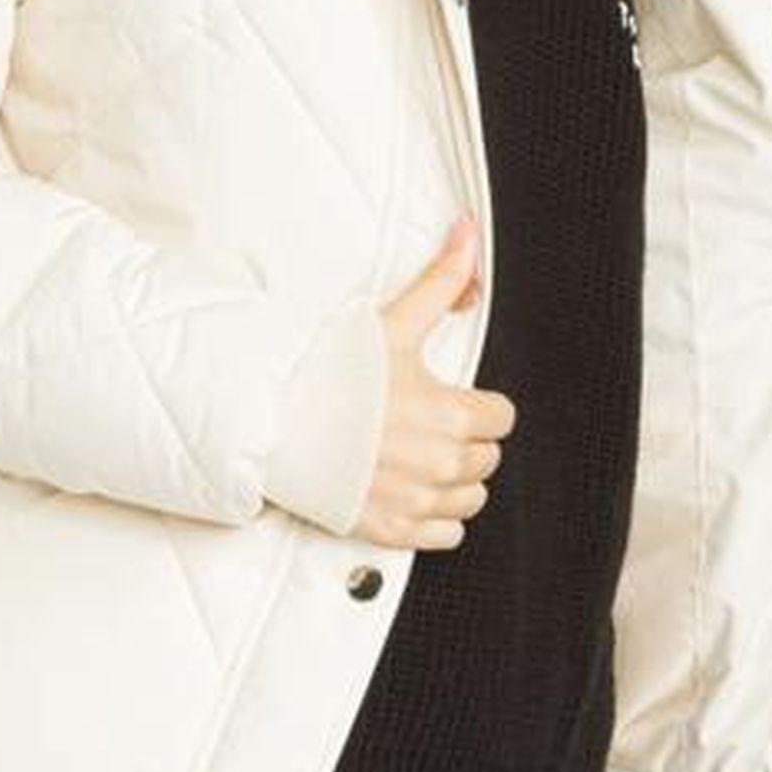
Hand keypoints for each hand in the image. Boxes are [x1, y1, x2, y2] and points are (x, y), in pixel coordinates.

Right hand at [353, 216, 516, 548]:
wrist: (269, 420)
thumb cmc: (327, 372)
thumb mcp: (391, 324)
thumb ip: (441, 283)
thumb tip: (468, 235)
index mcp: (450, 414)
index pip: (501, 418)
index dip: (476, 405)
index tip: (447, 398)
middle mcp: (440, 464)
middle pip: (486, 458)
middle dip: (464, 441)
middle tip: (425, 423)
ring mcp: (416, 500)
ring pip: (470, 499)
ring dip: (452, 480)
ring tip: (417, 456)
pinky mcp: (391, 528)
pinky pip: (445, 536)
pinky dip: (432, 518)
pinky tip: (409, 489)